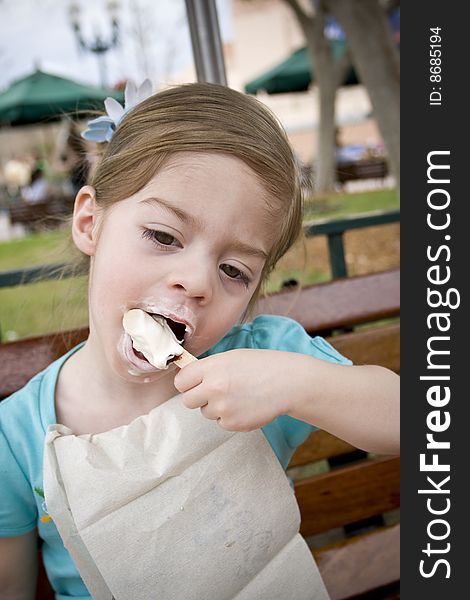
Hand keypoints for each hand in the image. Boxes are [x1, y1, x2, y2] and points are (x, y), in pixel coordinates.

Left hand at [174, 349, 294, 430]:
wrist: (287, 383)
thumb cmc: (261, 366)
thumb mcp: (231, 358)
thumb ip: (208, 369)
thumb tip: (188, 379)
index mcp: (212, 368)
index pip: (180, 381)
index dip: (187, 383)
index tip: (193, 383)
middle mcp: (214, 388)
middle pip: (187, 400)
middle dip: (198, 397)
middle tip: (214, 392)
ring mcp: (223, 408)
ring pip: (205, 412)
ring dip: (216, 407)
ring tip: (238, 396)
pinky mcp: (232, 424)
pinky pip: (221, 422)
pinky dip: (230, 416)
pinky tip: (245, 405)